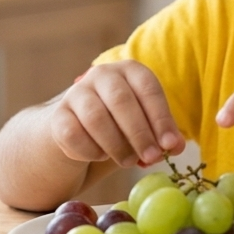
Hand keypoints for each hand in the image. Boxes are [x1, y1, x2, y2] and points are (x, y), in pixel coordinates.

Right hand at [49, 60, 184, 167]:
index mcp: (129, 71)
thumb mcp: (146, 126)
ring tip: (128, 162)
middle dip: (139, 133)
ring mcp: (76, 93)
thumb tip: (175, 146)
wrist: (77, 130)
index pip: (148, 89)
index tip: (170, 145)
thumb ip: (162, 134)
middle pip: (121, 100)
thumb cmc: (120, 125)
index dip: (161, 118)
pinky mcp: (58, 116)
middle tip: (151, 157)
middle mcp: (102, 75)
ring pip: (96, 118)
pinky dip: (90, 151)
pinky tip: (100, 156)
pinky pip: (73, 135)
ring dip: (116, 145)